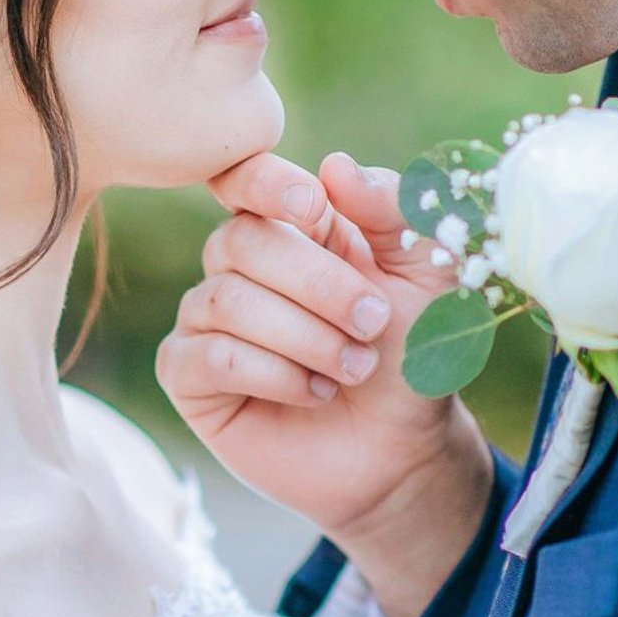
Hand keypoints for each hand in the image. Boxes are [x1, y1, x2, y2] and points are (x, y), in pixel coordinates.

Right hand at [158, 150, 495, 616]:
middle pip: (242, 240)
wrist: (405, 450)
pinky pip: (208, 356)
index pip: (246, 178)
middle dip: (318, 285)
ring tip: (355, 368)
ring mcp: (207, 320)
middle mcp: (238, 266)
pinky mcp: (190, 377)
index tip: (313, 210)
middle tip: (375, 323)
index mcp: (291, 227)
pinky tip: (314, 393)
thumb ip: (394, 210)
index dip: (268, 184)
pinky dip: (271, 373)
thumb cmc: (413, 355)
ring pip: (225, 300)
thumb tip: (335, 166)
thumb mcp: (427, 273)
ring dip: (304, 337)